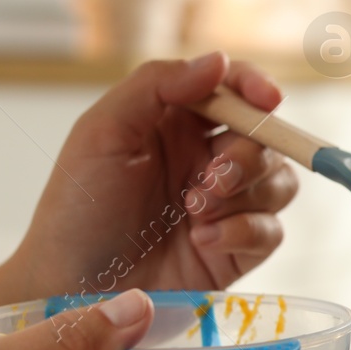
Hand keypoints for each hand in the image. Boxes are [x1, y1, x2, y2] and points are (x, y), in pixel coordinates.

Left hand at [0, 51, 296, 349]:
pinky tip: (202, 240)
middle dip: (245, 155)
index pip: (233, 90)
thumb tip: (219, 61)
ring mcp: (225, 206)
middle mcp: (206, 159)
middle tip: (208, 181)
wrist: (71, 288)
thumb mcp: (102, 132)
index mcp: (176, 122)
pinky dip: (244, 231)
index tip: (266, 99)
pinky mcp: (235, 250)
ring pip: (280, 181)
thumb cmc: (77, 209)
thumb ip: (157, 85)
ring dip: (246, 193)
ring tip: (195, 212)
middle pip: (265, 138)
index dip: (256, 87)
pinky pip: (271, 231)